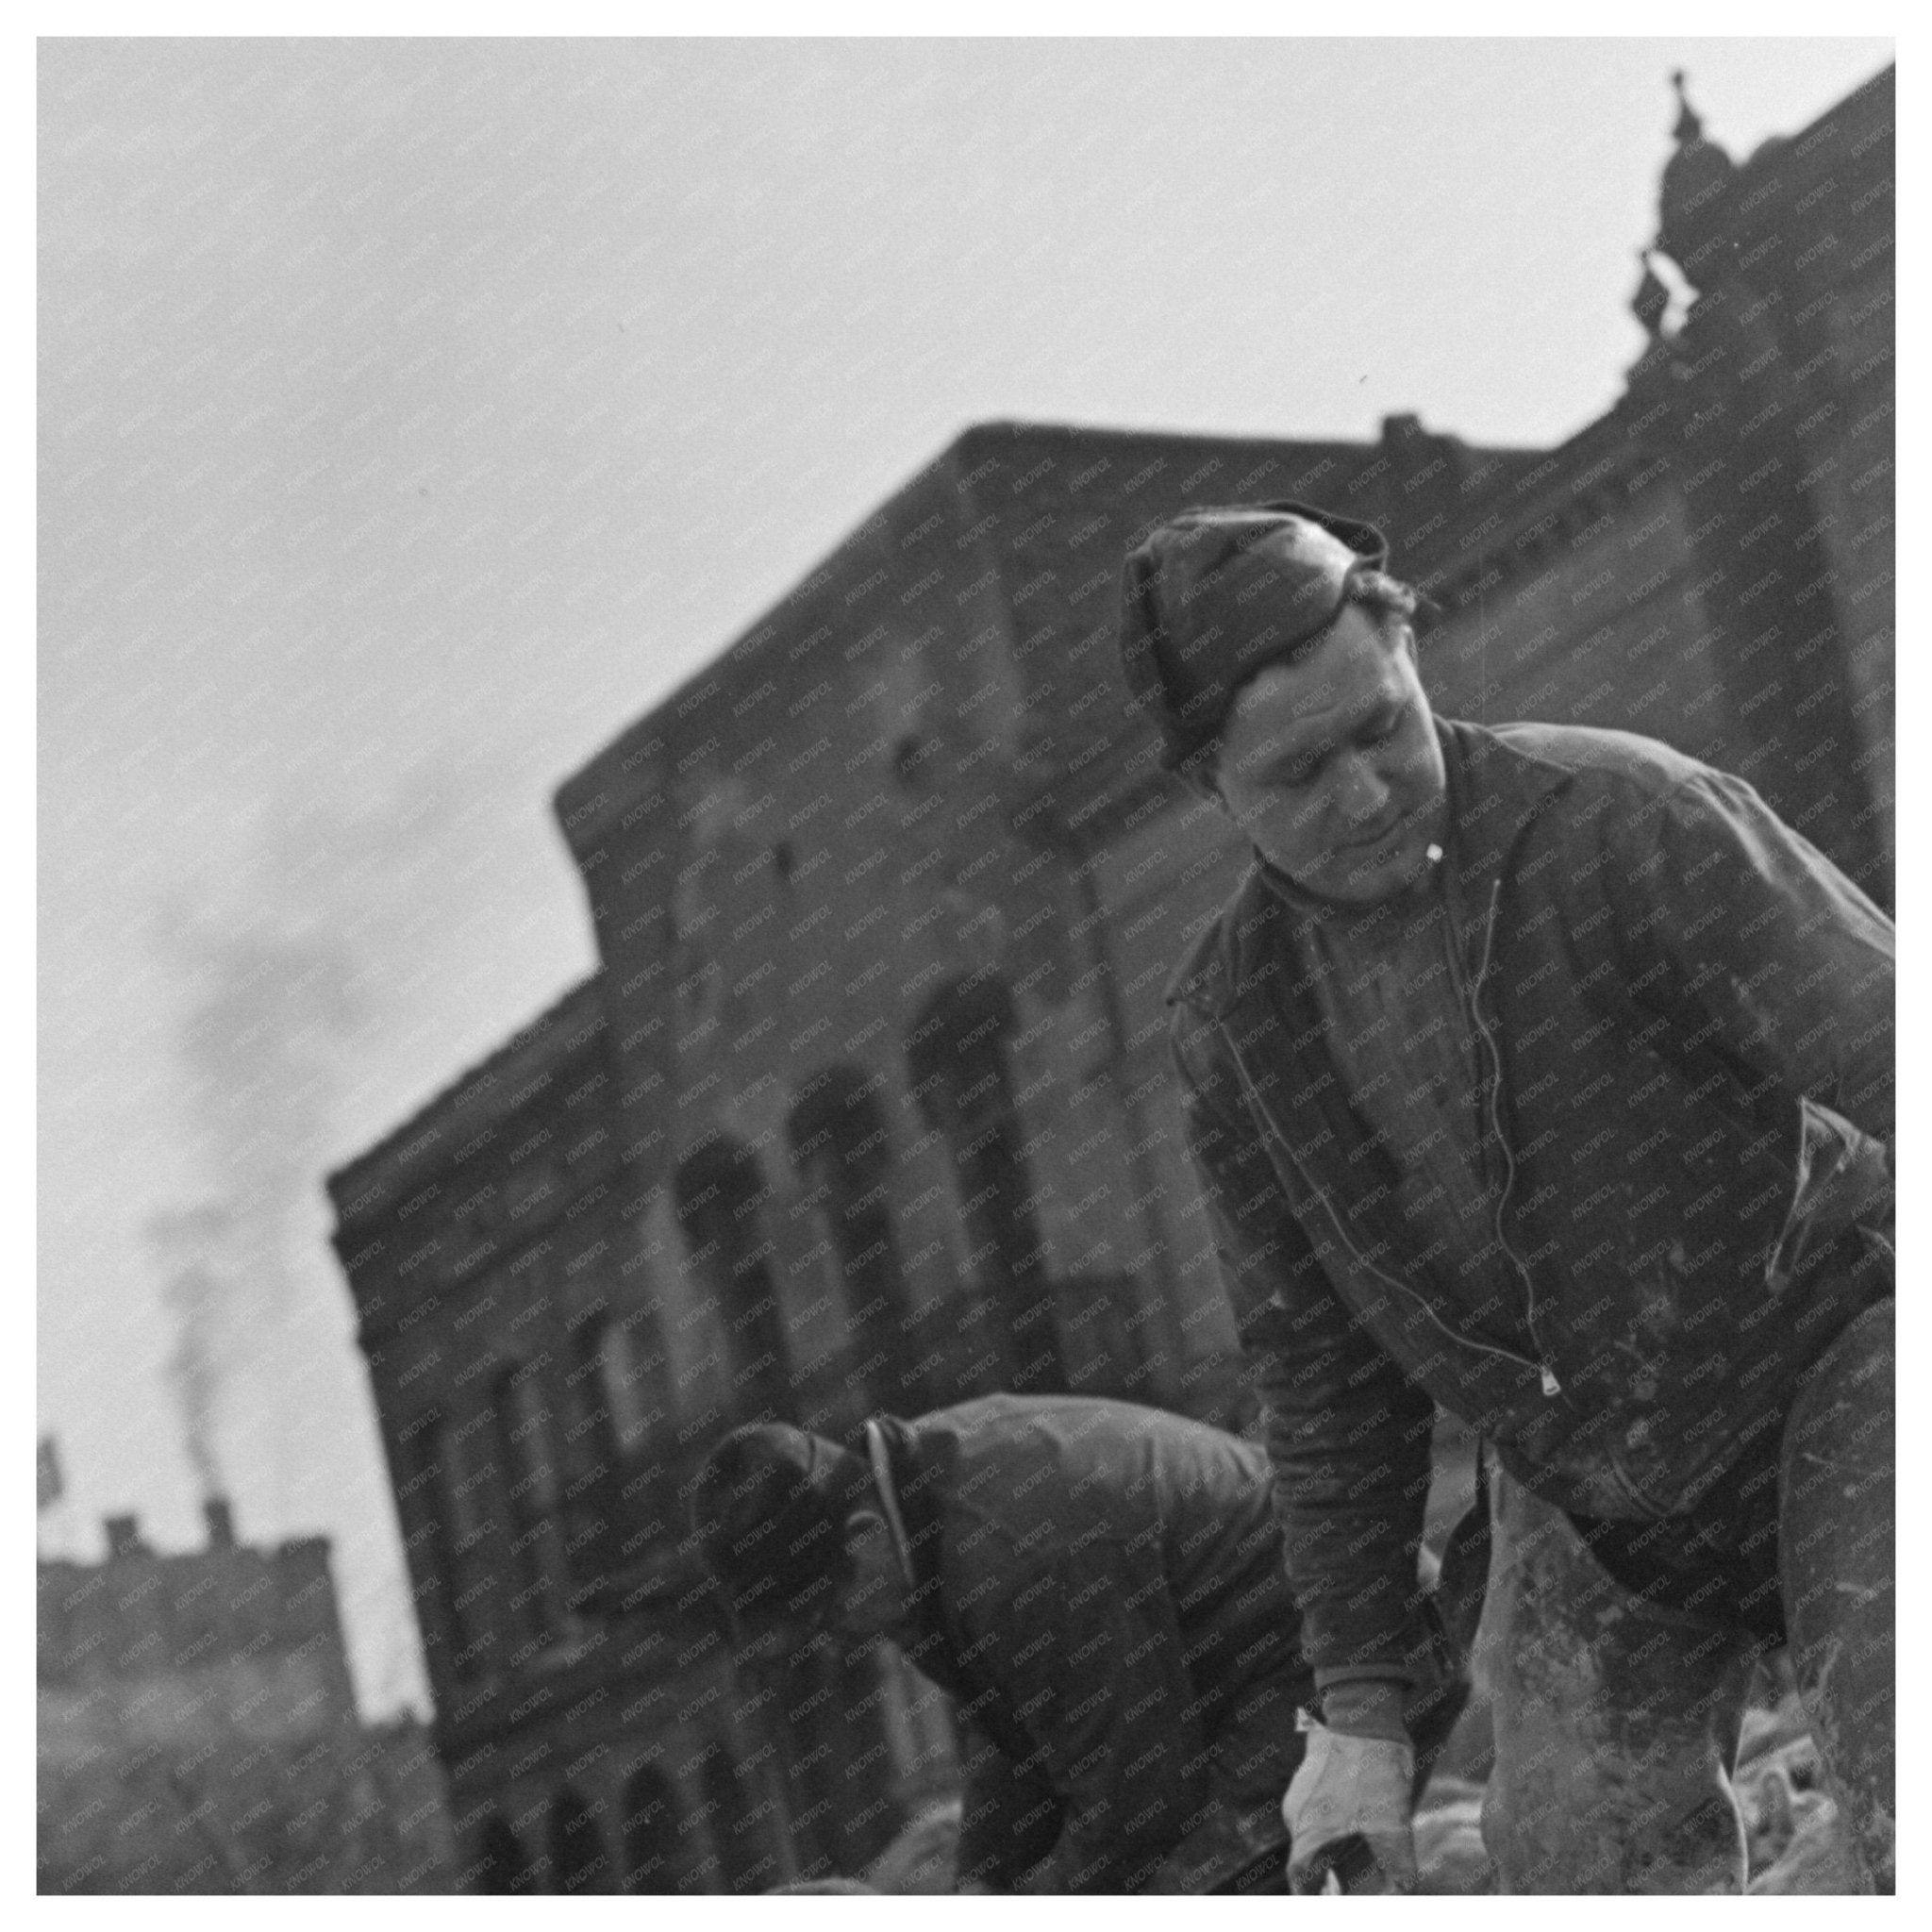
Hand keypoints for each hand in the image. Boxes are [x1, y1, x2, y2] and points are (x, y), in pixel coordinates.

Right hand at [1282, 1722, 1417, 1894]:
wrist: (1364, 1713)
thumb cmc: (1376, 1771)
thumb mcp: (1394, 1826)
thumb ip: (1398, 1868)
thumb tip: (1402, 1891)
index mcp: (1307, 1831)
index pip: (1299, 1878)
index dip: (1311, 1896)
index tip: (1330, 1898)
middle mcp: (1295, 1813)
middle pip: (1305, 1857)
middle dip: (1324, 1874)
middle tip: (1347, 1885)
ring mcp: (1299, 1791)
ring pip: (1311, 1831)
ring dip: (1329, 1848)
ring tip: (1357, 1852)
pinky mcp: (1308, 1774)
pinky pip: (1315, 1808)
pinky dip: (1330, 1823)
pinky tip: (1357, 1819)